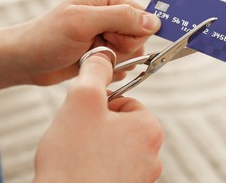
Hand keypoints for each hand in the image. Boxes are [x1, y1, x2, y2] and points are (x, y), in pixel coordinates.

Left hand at [14, 0, 160, 84]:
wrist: (26, 60)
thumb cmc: (48, 37)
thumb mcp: (83, 23)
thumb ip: (120, 18)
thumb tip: (154, 21)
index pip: (143, 16)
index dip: (132, 33)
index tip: (111, 38)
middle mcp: (110, 12)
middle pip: (139, 35)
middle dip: (121, 47)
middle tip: (96, 46)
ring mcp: (106, 32)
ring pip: (132, 52)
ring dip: (114, 59)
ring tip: (91, 55)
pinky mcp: (102, 49)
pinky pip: (121, 62)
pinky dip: (110, 67)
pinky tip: (92, 63)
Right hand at [34, 53, 163, 182]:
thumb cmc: (73, 157)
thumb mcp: (82, 99)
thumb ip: (95, 70)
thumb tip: (103, 54)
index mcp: (148, 128)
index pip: (124, 101)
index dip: (98, 105)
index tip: (84, 118)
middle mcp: (152, 154)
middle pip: (118, 124)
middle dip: (95, 126)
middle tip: (77, 138)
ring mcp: (141, 176)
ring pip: (112, 146)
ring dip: (93, 145)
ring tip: (78, 156)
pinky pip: (109, 167)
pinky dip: (94, 166)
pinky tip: (80, 171)